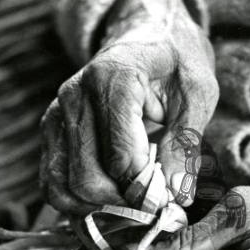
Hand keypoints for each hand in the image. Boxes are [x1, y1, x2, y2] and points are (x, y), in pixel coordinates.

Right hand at [40, 0, 218, 214]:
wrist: (148, 41)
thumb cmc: (177, 67)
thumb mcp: (198, 97)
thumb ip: (185, 146)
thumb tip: (176, 197)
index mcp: (113, 79)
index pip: (122, 157)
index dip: (146, 191)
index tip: (168, 201)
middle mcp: (74, 96)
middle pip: (87, 178)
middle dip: (123, 203)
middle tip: (151, 205)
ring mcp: (57, 115)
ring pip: (64, 186)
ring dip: (99, 207)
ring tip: (131, 202)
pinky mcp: (52, 132)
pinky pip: (52, 182)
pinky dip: (77, 203)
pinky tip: (107, 200)